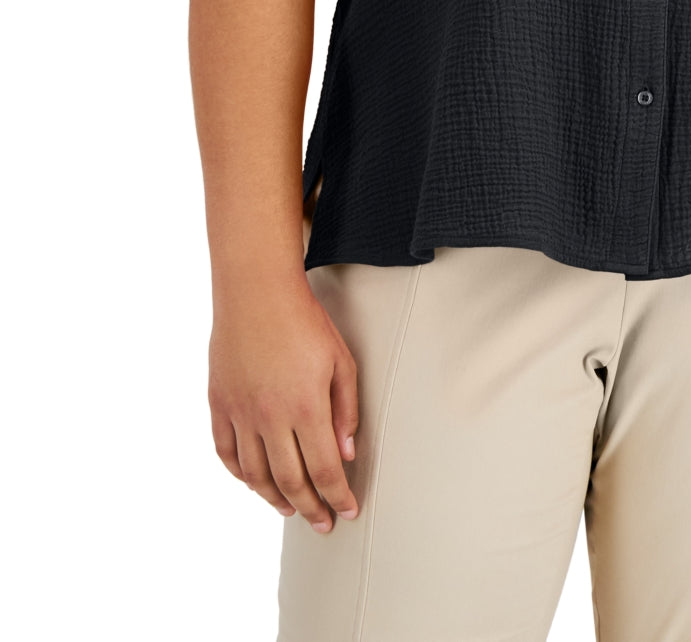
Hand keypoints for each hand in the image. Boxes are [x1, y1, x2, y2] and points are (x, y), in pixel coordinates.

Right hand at [208, 275, 359, 531]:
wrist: (256, 292)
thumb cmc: (305, 321)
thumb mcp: (341, 361)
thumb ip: (346, 410)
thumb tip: (347, 453)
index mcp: (306, 406)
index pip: (324, 470)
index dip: (337, 497)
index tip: (346, 511)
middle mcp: (270, 417)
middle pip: (290, 481)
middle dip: (310, 508)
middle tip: (322, 524)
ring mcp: (240, 412)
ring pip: (255, 475)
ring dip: (275, 498)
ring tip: (292, 509)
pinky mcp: (219, 404)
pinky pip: (227, 453)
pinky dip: (241, 475)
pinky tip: (255, 482)